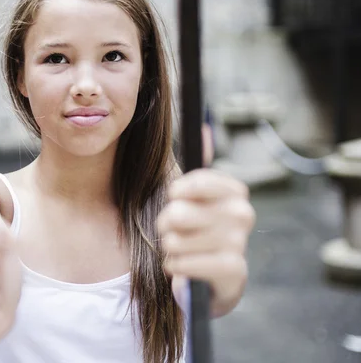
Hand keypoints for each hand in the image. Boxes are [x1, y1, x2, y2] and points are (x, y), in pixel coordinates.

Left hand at [157, 123, 254, 316]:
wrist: (205, 279)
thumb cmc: (194, 233)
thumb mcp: (193, 200)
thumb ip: (196, 170)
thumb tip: (203, 129)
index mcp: (234, 191)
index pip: (195, 181)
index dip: (175, 193)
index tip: (175, 198)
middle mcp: (242, 213)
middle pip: (178, 212)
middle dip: (165, 224)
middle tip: (173, 231)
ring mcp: (239, 243)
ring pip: (176, 240)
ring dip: (170, 249)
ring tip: (182, 251)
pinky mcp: (233, 272)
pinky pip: (183, 264)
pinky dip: (174, 268)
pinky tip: (183, 268)